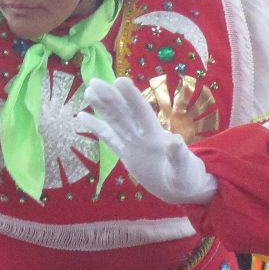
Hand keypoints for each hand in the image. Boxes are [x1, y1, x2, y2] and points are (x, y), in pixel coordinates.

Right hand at [73, 78, 217, 204]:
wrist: (182, 188)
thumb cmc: (187, 177)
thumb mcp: (184, 168)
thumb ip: (178, 155)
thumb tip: (176, 141)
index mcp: (156, 136)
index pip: (141, 112)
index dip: (131, 97)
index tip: (119, 80)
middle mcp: (142, 135)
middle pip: (124, 113)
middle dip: (110, 97)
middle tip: (94, 81)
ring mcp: (133, 143)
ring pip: (115, 121)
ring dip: (102, 107)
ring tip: (88, 91)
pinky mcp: (126, 154)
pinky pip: (109, 139)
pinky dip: (96, 128)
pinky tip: (82, 117)